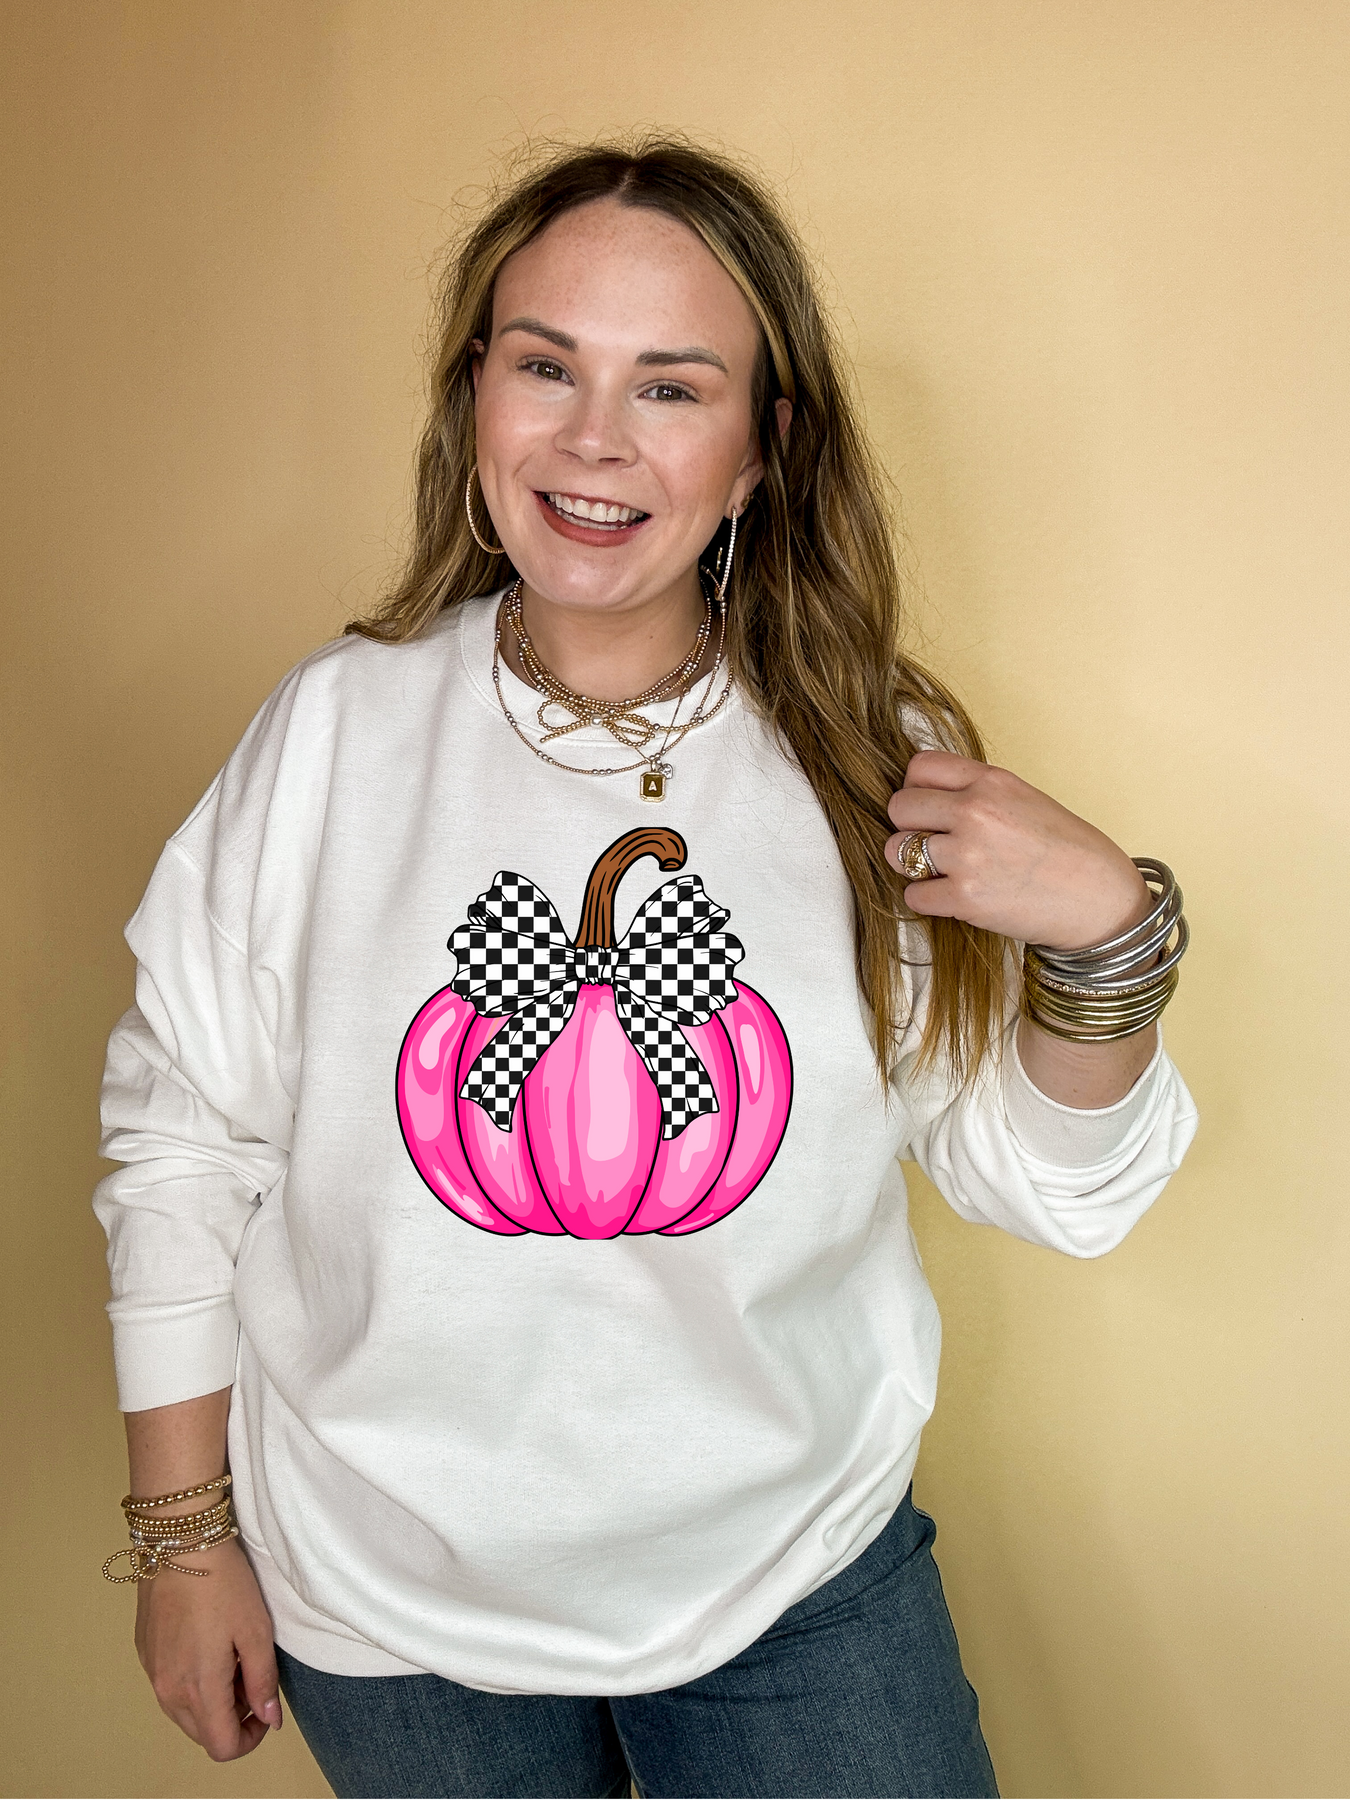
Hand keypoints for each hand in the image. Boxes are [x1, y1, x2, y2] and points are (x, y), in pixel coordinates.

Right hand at [134, 1537, 281, 1760]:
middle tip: (251, 1677)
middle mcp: (168, 1690)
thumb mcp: (256, 1630)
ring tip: (232, 1658)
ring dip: (212, 1701)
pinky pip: (169, 1688)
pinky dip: (192, 1682)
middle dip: (232, 1718)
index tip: (265, 1710)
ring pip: (184, 1713)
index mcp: (198, 1688)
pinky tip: (208, 1645)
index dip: (250, 1738)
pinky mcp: (144, 1653)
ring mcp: (152, 1673)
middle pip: (202, 1733)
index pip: (222, 1746)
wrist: (180, 1543)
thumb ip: (263, 1681)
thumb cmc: (223, 1583)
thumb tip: (270, 1719)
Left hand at [885, 752, 1150, 948]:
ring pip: (896, 851)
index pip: (919, 767)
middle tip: (933, 843)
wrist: (1100, 900)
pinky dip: (927, 900)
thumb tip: (924, 795)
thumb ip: (976, 791)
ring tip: (942, 871)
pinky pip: (913, 895)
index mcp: (992, 781)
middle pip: (899, 807)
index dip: (917, 790)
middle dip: (909, 827)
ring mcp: (968, 854)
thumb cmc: (1066, 851)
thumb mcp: (1024, 799)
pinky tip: (953, 897)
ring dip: (911, 864)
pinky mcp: (965, 897)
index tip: (930, 808)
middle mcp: (976, 811)